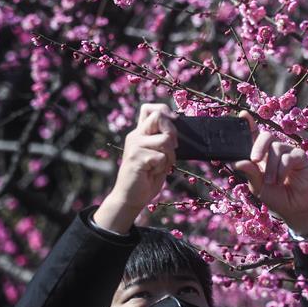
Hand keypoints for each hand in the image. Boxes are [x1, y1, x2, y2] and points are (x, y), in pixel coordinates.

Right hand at [94, 103, 177, 232]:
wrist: (130, 197)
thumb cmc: (147, 177)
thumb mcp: (158, 154)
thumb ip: (163, 140)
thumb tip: (176, 123)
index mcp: (140, 133)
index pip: (149, 109)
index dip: (164, 110)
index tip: (173, 121)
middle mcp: (135, 136)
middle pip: (159, 117)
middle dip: (172, 132)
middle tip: (171, 149)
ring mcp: (134, 146)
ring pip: (165, 139)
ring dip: (170, 156)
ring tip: (160, 166)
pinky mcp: (136, 158)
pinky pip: (161, 156)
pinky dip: (163, 167)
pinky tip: (152, 173)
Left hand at [231, 111, 307, 235]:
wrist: (295, 209)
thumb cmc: (276, 197)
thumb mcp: (258, 187)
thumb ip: (250, 173)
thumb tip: (237, 162)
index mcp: (261, 156)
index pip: (254, 136)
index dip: (248, 125)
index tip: (242, 116)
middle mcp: (274, 151)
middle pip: (265, 136)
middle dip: (258, 146)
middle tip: (255, 160)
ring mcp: (287, 152)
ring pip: (276, 148)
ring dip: (271, 167)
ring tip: (271, 182)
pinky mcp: (300, 157)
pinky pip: (288, 156)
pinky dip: (282, 169)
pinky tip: (282, 180)